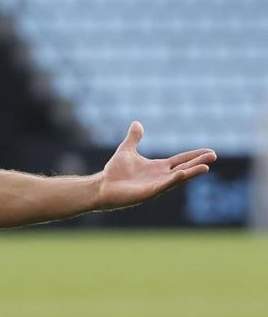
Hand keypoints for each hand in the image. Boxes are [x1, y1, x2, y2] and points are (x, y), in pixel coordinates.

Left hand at [96, 121, 216, 209]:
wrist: (102, 186)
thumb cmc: (115, 172)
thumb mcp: (126, 150)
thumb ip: (134, 138)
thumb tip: (137, 123)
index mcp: (158, 167)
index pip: (181, 160)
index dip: (194, 156)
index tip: (211, 151)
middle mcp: (161, 176)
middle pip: (184, 168)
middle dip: (198, 163)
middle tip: (213, 156)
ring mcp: (156, 186)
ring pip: (178, 179)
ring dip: (191, 173)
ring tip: (205, 167)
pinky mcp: (148, 193)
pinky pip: (163, 186)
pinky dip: (173, 180)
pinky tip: (182, 174)